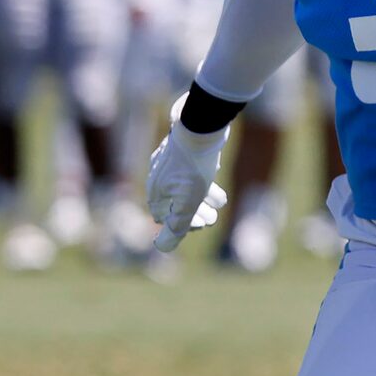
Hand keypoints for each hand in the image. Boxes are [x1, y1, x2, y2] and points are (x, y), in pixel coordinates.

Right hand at [143, 100, 230, 252]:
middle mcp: (158, 177)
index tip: (200, 224)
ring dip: (201, 198)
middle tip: (211, 218)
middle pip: (174, 203)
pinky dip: (202, 180)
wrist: (201, 126)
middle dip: (194, 213)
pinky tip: (214, 176)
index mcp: (156, 191)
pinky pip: (189, 170)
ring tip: (219, 202)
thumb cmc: (193, 167)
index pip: (164, 217)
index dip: (181, 225)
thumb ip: (176, 226)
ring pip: (184, 186)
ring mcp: (168, 161)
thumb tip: (161, 248)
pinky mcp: (182, 149)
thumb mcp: (187, 202)